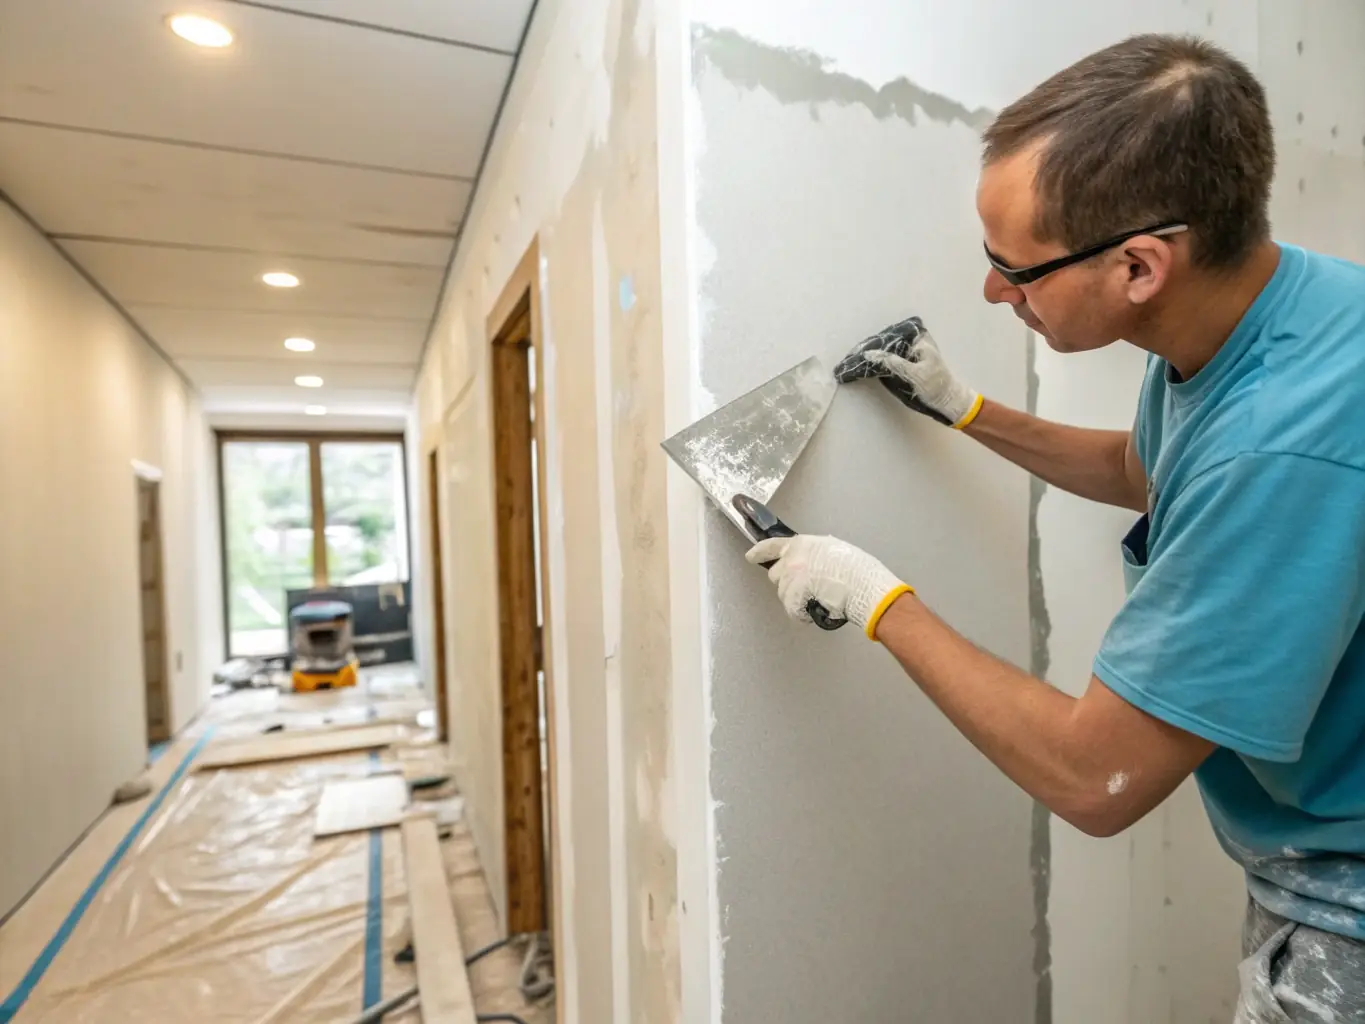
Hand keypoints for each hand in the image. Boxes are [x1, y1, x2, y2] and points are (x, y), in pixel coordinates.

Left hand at [746, 534, 912, 639]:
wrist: (864, 586)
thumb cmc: (858, 571)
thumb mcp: (835, 551)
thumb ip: (816, 555)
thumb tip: (811, 564)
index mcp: (804, 543)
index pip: (773, 545)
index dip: (759, 552)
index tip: (750, 556)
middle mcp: (793, 556)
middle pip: (776, 575)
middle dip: (787, 584)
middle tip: (807, 591)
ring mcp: (792, 575)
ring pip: (783, 594)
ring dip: (796, 601)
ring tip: (818, 600)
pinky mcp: (793, 593)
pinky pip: (791, 609)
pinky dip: (801, 614)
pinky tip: (815, 611)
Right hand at [834, 316, 982, 428]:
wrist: (949, 403)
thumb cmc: (935, 387)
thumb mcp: (913, 374)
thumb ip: (891, 362)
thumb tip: (869, 354)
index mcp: (919, 340)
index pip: (891, 337)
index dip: (872, 343)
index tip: (857, 352)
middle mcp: (915, 343)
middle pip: (888, 343)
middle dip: (869, 349)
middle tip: (851, 357)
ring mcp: (912, 354)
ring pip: (888, 352)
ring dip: (872, 356)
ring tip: (853, 361)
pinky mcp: (910, 365)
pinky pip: (891, 360)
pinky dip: (879, 363)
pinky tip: (866, 366)